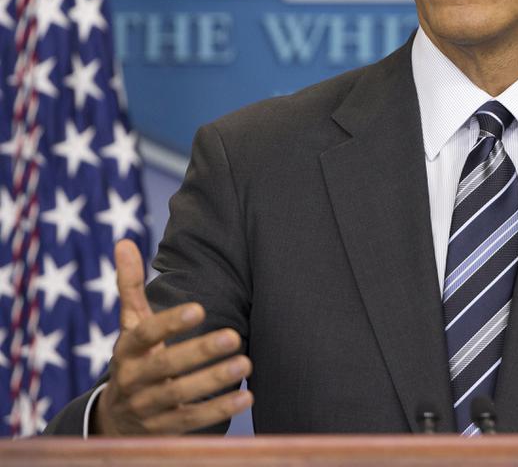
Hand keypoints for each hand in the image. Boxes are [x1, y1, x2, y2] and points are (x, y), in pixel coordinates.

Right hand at [92, 239, 252, 434]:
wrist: (115, 421)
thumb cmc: (135, 358)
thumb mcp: (130, 324)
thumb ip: (130, 286)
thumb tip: (123, 241)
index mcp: (127, 350)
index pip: (145, 334)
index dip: (169, 322)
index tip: (198, 308)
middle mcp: (134, 380)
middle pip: (166, 366)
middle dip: (199, 352)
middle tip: (234, 335)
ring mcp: (147, 407)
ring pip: (179, 395)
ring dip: (213, 380)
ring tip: (245, 362)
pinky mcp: (163, 430)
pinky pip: (191, 421)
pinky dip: (219, 410)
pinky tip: (246, 397)